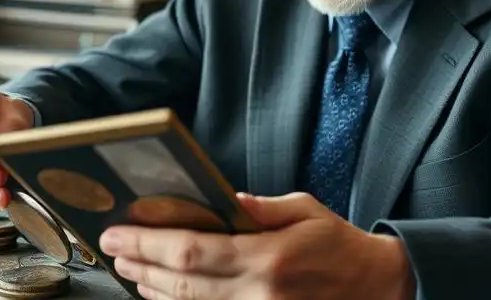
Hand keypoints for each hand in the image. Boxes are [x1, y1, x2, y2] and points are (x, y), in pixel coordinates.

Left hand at [99, 192, 414, 299]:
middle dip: (141, 265)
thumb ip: (261, 207)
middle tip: (114, 252)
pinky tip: (163, 295)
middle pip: (181, 282)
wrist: (377, 287)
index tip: (119, 233)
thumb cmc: (339, 245)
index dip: (147, 243)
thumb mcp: (304, 210)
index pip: (192, 249)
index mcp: (267, 256)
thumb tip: (222, 199)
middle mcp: (258, 292)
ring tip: (130, 272)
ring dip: (154, 289)